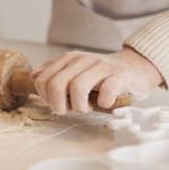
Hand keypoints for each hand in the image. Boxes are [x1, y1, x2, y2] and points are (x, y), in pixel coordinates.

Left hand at [31, 48, 164, 113]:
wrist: (135, 68)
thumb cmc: (101, 75)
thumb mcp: (74, 70)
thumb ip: (54, 72)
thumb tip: (33, 76)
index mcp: (69, 59)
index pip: (43, 78)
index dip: (45, 96)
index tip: (56, 103)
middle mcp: (83, 60)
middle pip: (57, 83)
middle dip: (58, 103)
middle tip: (67, 110)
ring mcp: (102, 66)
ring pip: (78, 87)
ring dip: (78, 105)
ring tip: (85, 108)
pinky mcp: (120, 76)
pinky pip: (106, 90)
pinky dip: (102, 102)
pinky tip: (103, 104)